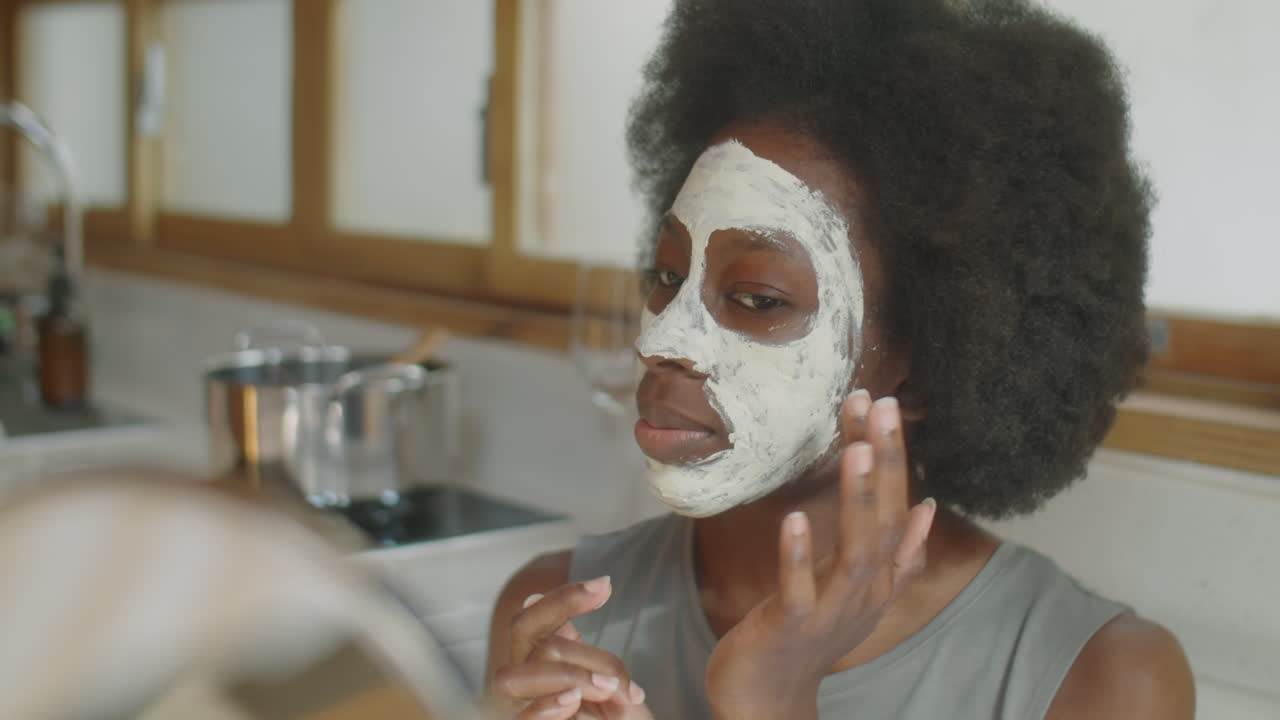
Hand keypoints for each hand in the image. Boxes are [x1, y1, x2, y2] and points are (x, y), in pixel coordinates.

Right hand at [490, 577, 651, 719]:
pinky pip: (519, 718)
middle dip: (583, 653)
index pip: (534, 617)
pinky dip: (545, 708)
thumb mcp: (603, 685)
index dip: (564, 597)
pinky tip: (571, 703)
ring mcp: (511, 709)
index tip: (605, 585)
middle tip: (619, 680)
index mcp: (536, 662)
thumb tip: (531, 595)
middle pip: (529, 638)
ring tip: (609, 693)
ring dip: (567, 678)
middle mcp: (517, 683)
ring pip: (515, 675)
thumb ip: (574, 649)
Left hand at [704, 392, 937, 719]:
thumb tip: (925, 508)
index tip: (883, 403)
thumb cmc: (809, 636)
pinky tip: (795, 518)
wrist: (769, 696)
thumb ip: (895, 552)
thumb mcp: (859, 590)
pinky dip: (800, 554)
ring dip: (858, 499)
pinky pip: (800, 588)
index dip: (894, 456)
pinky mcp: (792, 626)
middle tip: (881, 404)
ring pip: (856, 551)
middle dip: (886, 461)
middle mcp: (865, 591)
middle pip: (886, 520)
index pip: (898, 506)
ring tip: (856, 448)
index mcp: (880, 578)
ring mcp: (831, 610)